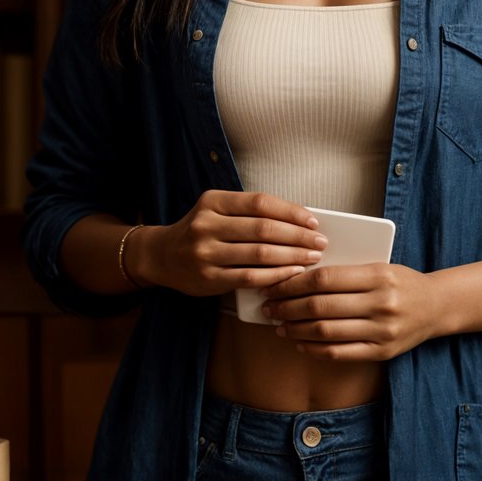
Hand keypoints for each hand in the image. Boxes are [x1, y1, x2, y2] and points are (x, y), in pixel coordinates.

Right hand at [151, 191, 327, 296]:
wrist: (162, 256)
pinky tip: (293, 273)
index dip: (290, 211)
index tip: (313, 221)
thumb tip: (299, 219)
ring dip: (292, 256)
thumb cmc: (201, 231)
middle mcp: (206, 225)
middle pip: (263, 228)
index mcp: (212, 201)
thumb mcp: (217, 211)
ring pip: (259, 253)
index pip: (260, 203)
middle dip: (298, 236)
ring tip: (312, 257)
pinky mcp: (208, 278)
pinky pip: (250, 277)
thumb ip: (249, 212)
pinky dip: (276, 275)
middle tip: (320, 242)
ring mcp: (205, 252)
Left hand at [258, 262, 438, 360]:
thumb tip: (296, 280)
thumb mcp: (378, 267)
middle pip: (320, 306)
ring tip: (280, 326)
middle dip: (287, 307)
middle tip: (269, 307)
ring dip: (296, 330)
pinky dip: (314, 349)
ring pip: (326, 332)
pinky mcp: (382, 352)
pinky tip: (300, 343)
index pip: (324, 278)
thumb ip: (344, 272)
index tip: (273, 285)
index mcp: (378, 275)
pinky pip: (339, 353)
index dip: (293, 283)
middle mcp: (381, 304)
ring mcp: (382, 331)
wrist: (437, 306)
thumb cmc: (400, 282)